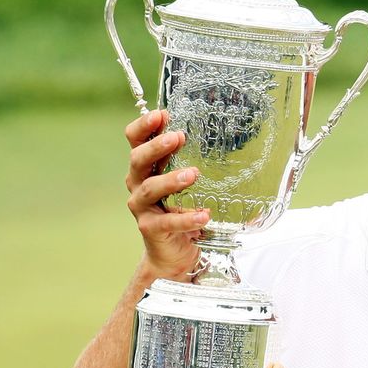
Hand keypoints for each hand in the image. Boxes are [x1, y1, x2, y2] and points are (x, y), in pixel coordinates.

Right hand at [124, 110, 207, 279]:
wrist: (174, 252)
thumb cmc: (182, 209)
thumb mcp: (187, 182)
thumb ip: (196, 162)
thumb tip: (233, 139)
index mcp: (146, 167)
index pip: (135, 140)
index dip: (144, 126)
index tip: (161, 114)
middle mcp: (138, 184)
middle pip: (137, 160)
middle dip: (156, 147)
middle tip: (178, 137)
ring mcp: (142, 207)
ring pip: (149, 189)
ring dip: (170, 179)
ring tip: (193, 174)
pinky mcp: (151, 229)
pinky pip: (167, 222)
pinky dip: (186, 218)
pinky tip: (203, 215)